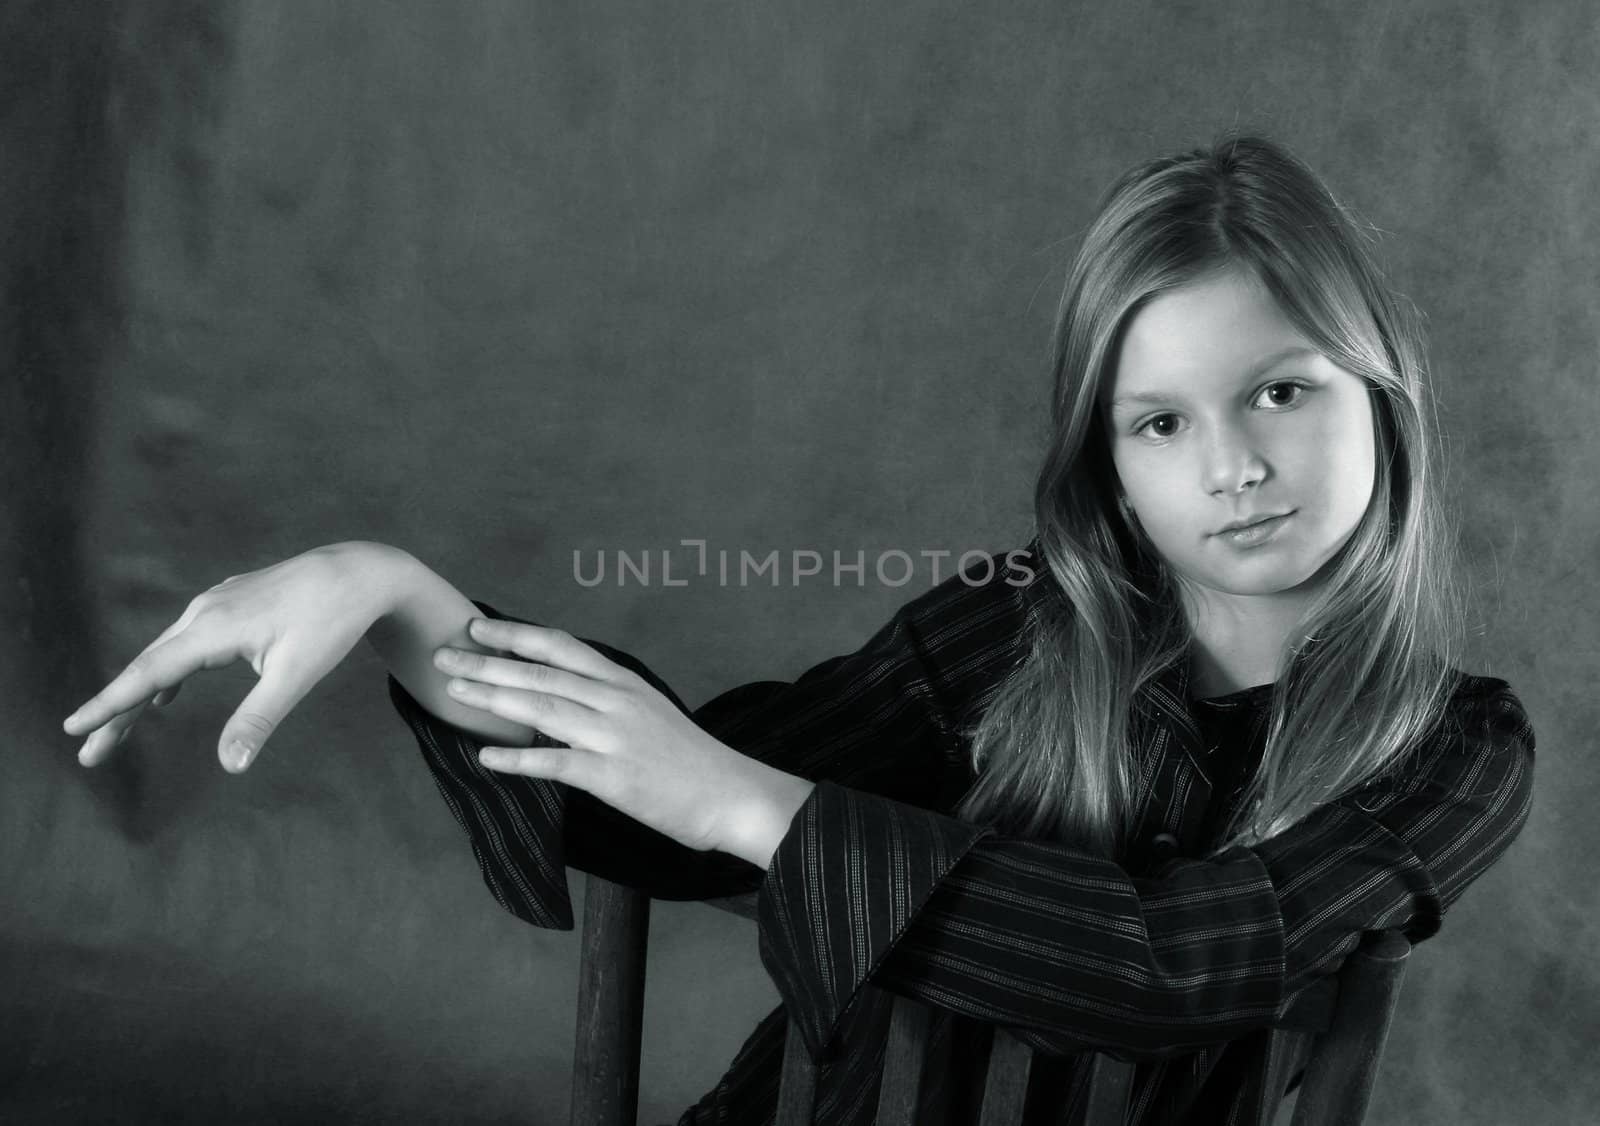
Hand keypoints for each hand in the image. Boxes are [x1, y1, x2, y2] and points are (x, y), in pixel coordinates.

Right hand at [63, 542, 406, 771]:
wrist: (358, 573)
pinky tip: (166, 696)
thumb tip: (229, 766)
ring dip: (140, 694)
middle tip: (89, 756)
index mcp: (213, 628)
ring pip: (166, 654)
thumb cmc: (331, 621)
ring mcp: (215, 604)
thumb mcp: (297, 675)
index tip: (74, 730)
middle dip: (116, 711)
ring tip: (117, 732)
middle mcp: (204, 612)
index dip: (110, 704)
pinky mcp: (230, 605)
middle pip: (149, 667)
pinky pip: (186, 642)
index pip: (149, 673)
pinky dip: (170, 673)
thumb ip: (259, 718)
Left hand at [438, 617, 813, 862]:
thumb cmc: (690, 761)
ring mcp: (615, 737)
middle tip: (444, 654)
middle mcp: (617, 701)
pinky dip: (520, 758)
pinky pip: (558, 763)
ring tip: (454, 691)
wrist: (733, 795)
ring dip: (494, 697)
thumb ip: (608, 701)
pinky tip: (487, 758)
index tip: (477, 626)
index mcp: (624, 683)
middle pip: (543, 671)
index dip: (516, 634)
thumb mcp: (650, 714)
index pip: (562, 646)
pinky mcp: (615, 777)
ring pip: (544, 707)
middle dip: (488, 661)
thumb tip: (564, 693)